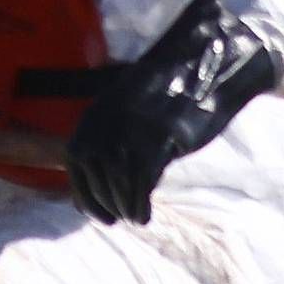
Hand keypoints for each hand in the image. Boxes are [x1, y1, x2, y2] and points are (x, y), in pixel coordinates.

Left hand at [64, 0, 283, 224]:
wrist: (208, 64)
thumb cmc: (174, 91)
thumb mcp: (132, 106)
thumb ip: (114, 133)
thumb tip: (102, 173)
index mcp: (98, 111)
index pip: (74, 158)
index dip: (81, 190)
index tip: (93, 211)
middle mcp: (109, 120)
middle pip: (93, 173)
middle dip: (101, 203)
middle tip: (115, 219)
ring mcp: (134, 128)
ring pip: (115, 181)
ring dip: (122, 206)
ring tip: (133, 218)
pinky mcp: (161, 137)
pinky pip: (140, 182)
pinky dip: (138, 204)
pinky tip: (144, 215)